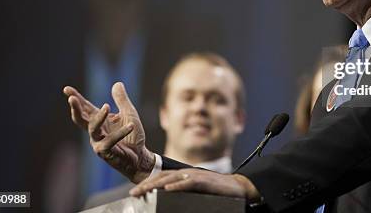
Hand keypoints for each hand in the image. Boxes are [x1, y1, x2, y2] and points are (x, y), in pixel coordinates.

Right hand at [63, 82, 154, 182]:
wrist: (140, 156)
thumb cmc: (133, 135)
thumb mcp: (129, 113)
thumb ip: (122, 100)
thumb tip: (117, 83)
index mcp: (99, 120)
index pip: (85, 108)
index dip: (76, 98)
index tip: (66, 89)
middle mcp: (95, 131)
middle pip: (81, 119)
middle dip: (75, 108)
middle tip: (71, 99)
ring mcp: (98, 142)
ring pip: (93, 128)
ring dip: (99, 117)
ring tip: (106, 106)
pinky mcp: (105, 152)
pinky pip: (112, 140)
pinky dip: (121, 132)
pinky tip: (131, 126)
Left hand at [129, 169, 260, 201]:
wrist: (238, 187)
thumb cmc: (217, 191)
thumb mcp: (196, 192)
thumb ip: (183, 193)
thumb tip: (167, 198)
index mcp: (185, 175)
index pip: (162, 177)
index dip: (148, 182)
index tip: (135, 191)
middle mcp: (188, 173)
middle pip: (163, 176)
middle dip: (146, 184)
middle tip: (132, 193)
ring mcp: (196, 176)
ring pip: (172, 178)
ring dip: (156, 184)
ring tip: (144, 191)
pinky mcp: (205, 182)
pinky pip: (189, 183)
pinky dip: (177, 185)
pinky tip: (167, 189)